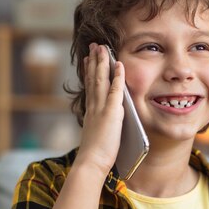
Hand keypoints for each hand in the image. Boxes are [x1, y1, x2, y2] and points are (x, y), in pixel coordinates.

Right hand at [75, 43, 124, 175]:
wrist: (91, 163)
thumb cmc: (95, 155)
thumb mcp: (97, 134)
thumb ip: (101, 123)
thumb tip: (108, 119)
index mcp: (90, 112)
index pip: (90, 86)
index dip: (90, 70)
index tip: (89, 58)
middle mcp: (93, 106)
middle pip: (93, 78)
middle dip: (94, 60)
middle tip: (94, 45)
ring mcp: (101, 108)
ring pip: (101, 79)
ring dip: (102, 62)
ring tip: (103, 47)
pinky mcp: (111, 112)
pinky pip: (115, 90)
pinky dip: (117, 76)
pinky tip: (118, 64)